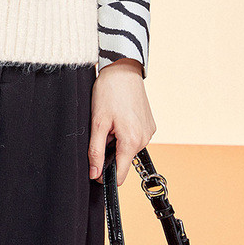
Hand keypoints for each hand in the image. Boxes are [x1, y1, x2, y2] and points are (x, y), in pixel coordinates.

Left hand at [88, 58, 155, 186]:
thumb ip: (95, 151)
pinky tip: (120, 116)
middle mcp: (144, 139)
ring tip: (111, 120)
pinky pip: (135, 137)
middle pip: (123, 159)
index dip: (105, 175)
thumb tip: (94, 174)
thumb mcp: (97, 122)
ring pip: (128, 148)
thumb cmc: (109, 91)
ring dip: (117, 140)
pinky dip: (125, 132)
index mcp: (132, 141)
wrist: (123, 69)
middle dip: (110, 150)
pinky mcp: (150, 125)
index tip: (94, 169)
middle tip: (102, 129)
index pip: (120, 175)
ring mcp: (149, 132)